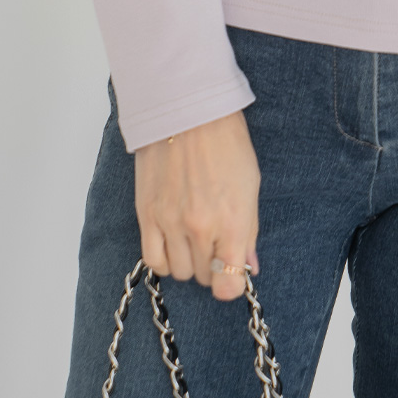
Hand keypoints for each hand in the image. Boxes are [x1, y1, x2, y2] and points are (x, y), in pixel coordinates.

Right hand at [134, 108, 259, 298]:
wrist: (186, 112)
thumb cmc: (224, 143)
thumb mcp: (250, 187)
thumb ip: (248, 232)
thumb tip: (249, 266)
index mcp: (232, 221)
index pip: (229, 284)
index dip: (232, 285)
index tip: (232, 275)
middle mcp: (199, 227)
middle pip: (205, 278)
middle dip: (212, 266)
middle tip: (215, 244)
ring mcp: (170, 222)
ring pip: (179, 272)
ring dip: (188, 262)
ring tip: (193, 239)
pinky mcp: (147, 215)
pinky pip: (153, 260)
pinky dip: (164, 258)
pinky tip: (172, 242)